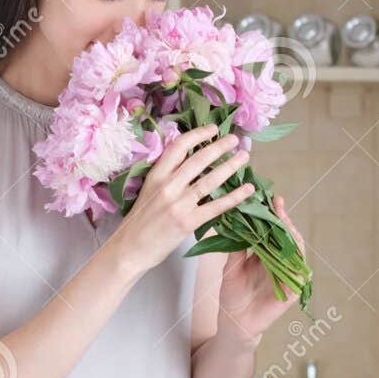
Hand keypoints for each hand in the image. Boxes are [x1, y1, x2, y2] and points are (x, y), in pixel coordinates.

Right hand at [105, 124, 252, 276]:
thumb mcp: (148, 190)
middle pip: (198, 160)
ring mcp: (178, 204)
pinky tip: (248, 190)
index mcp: (156, 175)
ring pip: (210, 180)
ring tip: (244, 158)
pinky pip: (216, 206)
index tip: (213, 129)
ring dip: (230, 167)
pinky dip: (234, 197)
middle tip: (236, 139)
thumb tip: (190, 162)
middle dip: (219, 147)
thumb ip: (166, 176)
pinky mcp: (188, 222)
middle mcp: (168, 186)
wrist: (130, 248)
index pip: (179, 147)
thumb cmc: (139, 221)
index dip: (198, 135)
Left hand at [214, 194, 307, 343]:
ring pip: (296, 252)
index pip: (274, 231)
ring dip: (291, 236)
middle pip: (288, 237)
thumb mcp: (231, 267)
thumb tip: (236, 221)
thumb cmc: (232, 295)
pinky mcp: (291, 292)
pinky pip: (298, 274)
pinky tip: (290, 248)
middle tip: (278, 205)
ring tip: (284, 222)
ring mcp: (288, 277)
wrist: (233, 322)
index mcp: (266, 255)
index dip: (274, 215)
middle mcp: (280, 263)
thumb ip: (236, 248)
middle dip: (284, 220)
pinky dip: (295, 261)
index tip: (271, 199)